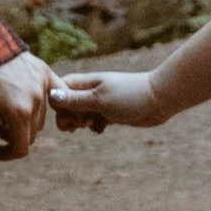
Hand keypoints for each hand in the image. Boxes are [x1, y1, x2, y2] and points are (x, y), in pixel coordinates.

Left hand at [0, 55, 52, 168]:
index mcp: (18, 112)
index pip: (21, 149)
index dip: (4, 154)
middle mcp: (37, 99)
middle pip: (30, 135)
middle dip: (9, 134)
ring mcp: (43, 84)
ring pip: (38, 118)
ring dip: (20, 119)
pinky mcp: (44, 71)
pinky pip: (54, 96)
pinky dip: (44, 104)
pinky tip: (28, 103)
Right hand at [48, 67, 170, 132]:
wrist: (160, 99)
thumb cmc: (130, 95)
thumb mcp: (100, 100)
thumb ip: (76, 100)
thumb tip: (51, 96)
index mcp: (85, 82)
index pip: (58, 90)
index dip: (57, 104)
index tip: (69, 115)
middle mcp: (90, 91)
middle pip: (66, 104)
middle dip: (69, 117)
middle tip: (81, 124)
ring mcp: (100, 102)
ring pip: (80, 114)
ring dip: (81, 123)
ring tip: (91, 125)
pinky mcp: (110, 112)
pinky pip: (93, 121)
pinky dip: (94, 126)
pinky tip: (101, 129)